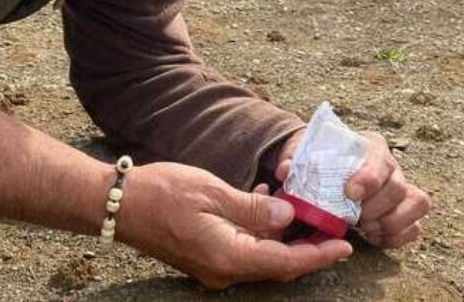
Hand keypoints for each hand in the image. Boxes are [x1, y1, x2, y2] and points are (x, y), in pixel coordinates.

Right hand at [116, 162, 352, 288]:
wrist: (118, 204)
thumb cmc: (162, 193)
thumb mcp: (214, 192)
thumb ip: (255, 208)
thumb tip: (288, 218)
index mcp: (228, 256)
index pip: (285, 263)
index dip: (318, 255)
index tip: (345, 247)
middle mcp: (223, 270)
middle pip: (277, 264)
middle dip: (307, 247)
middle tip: (332, 226)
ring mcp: (214, 266)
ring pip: (262, 255)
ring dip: (284, 235)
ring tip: (303, 207)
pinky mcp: (206, 256)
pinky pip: (243, 248)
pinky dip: (260, 230)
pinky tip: (265, 201)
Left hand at [276, 131, 430, 248]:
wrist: (327, 168)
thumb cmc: (318, 159)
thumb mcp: (303, 153)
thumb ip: (294, 158)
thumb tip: (285, 170)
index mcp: (369, 145)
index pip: (379, 158)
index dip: (368, 178)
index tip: (350, 193)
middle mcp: (391, 165)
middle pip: (397, 186)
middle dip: (374, 208)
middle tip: (353, 219)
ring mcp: (402, 187)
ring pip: (417, 203)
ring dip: (390, 222)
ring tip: (365, 228)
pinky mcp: (405, 210)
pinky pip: (415, 226)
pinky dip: (397, 236)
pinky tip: (374, 237)